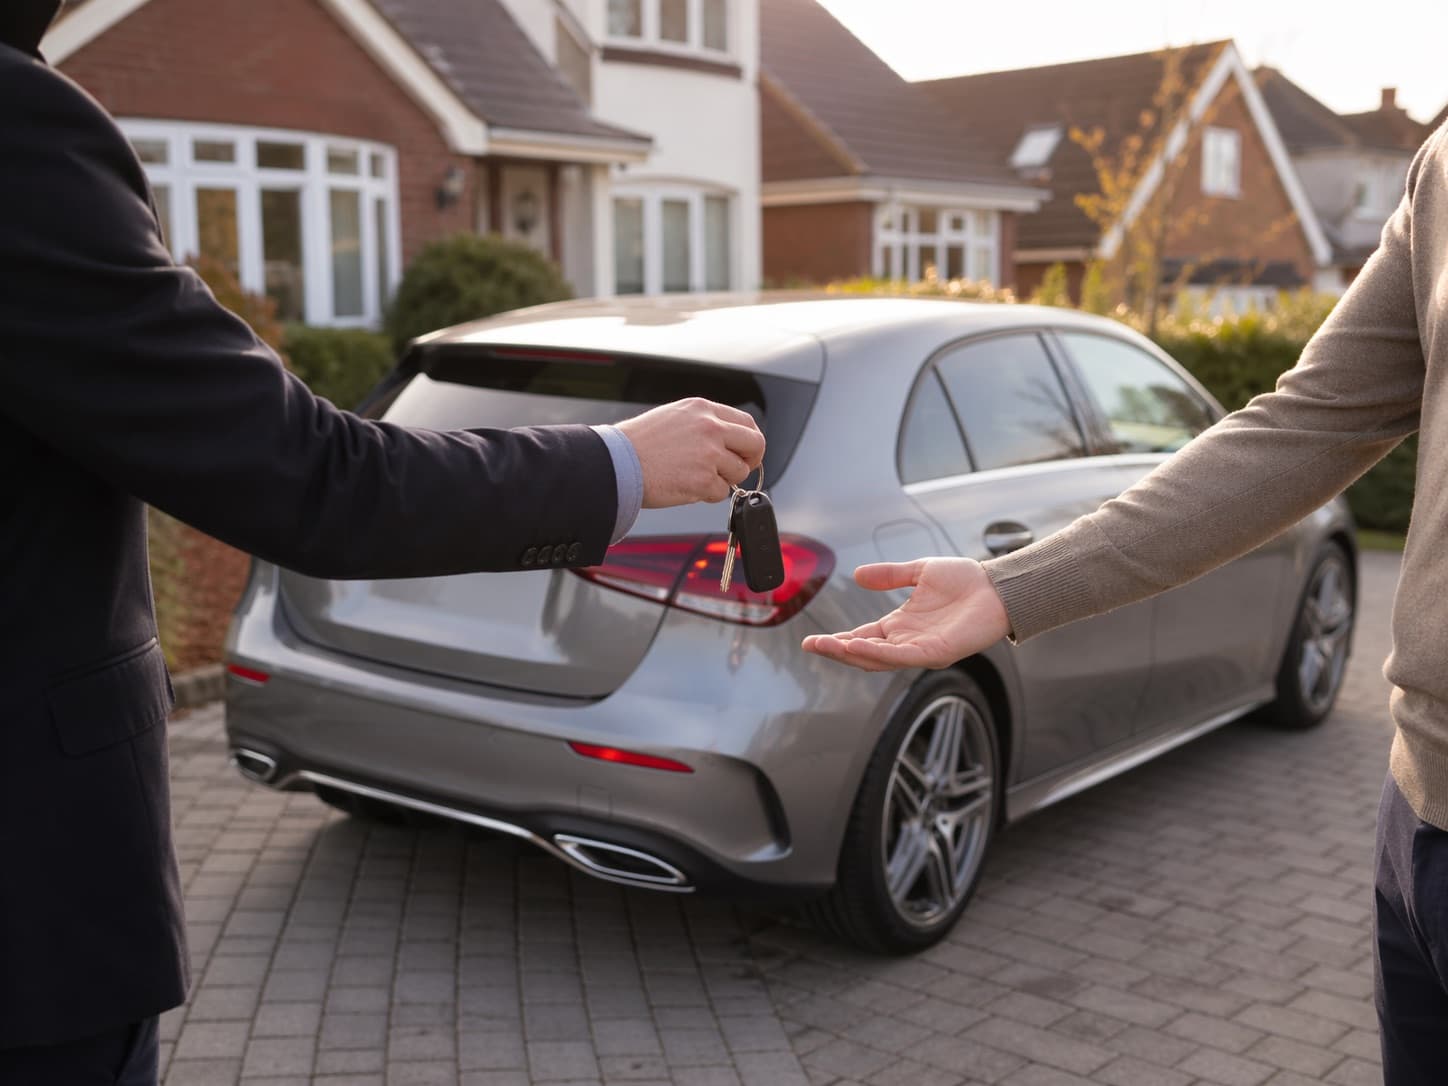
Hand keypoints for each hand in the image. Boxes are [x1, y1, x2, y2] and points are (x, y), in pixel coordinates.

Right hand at [616, 398, 764, 506]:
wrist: (616, 462)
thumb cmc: (637, 444)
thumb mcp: (674, 417)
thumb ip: (703, 424)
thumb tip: (727, 441)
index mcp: (703, 409)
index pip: (746, 423)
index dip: (749, 442)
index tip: (744, 453)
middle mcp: (711, 428)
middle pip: (755, 445)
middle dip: (749, 461)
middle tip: (735, 471)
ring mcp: (709, 454)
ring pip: (738, 472)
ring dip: (722, 480)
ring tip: (694, 477)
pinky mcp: (704, 480)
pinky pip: (721, 493)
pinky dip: (707, 495)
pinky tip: (685, 486)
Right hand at [801, 557, 1010, 670]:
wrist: (998, 586)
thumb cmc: (967, 581)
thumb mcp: (919, 572)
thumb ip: (890, 576)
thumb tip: (858, 575)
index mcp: (901, 625)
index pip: (862, 637)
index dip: (838, 640)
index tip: (812, 640)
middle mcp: (908, 642)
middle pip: (864, 653)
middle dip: (836, 651)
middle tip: (811, 646)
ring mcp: (921, 650)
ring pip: (878, 659)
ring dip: (850, 654)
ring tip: (827, 647)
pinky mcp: (936, 653)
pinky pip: (901, 657)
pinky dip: (877, 653)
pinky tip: (857, 645)